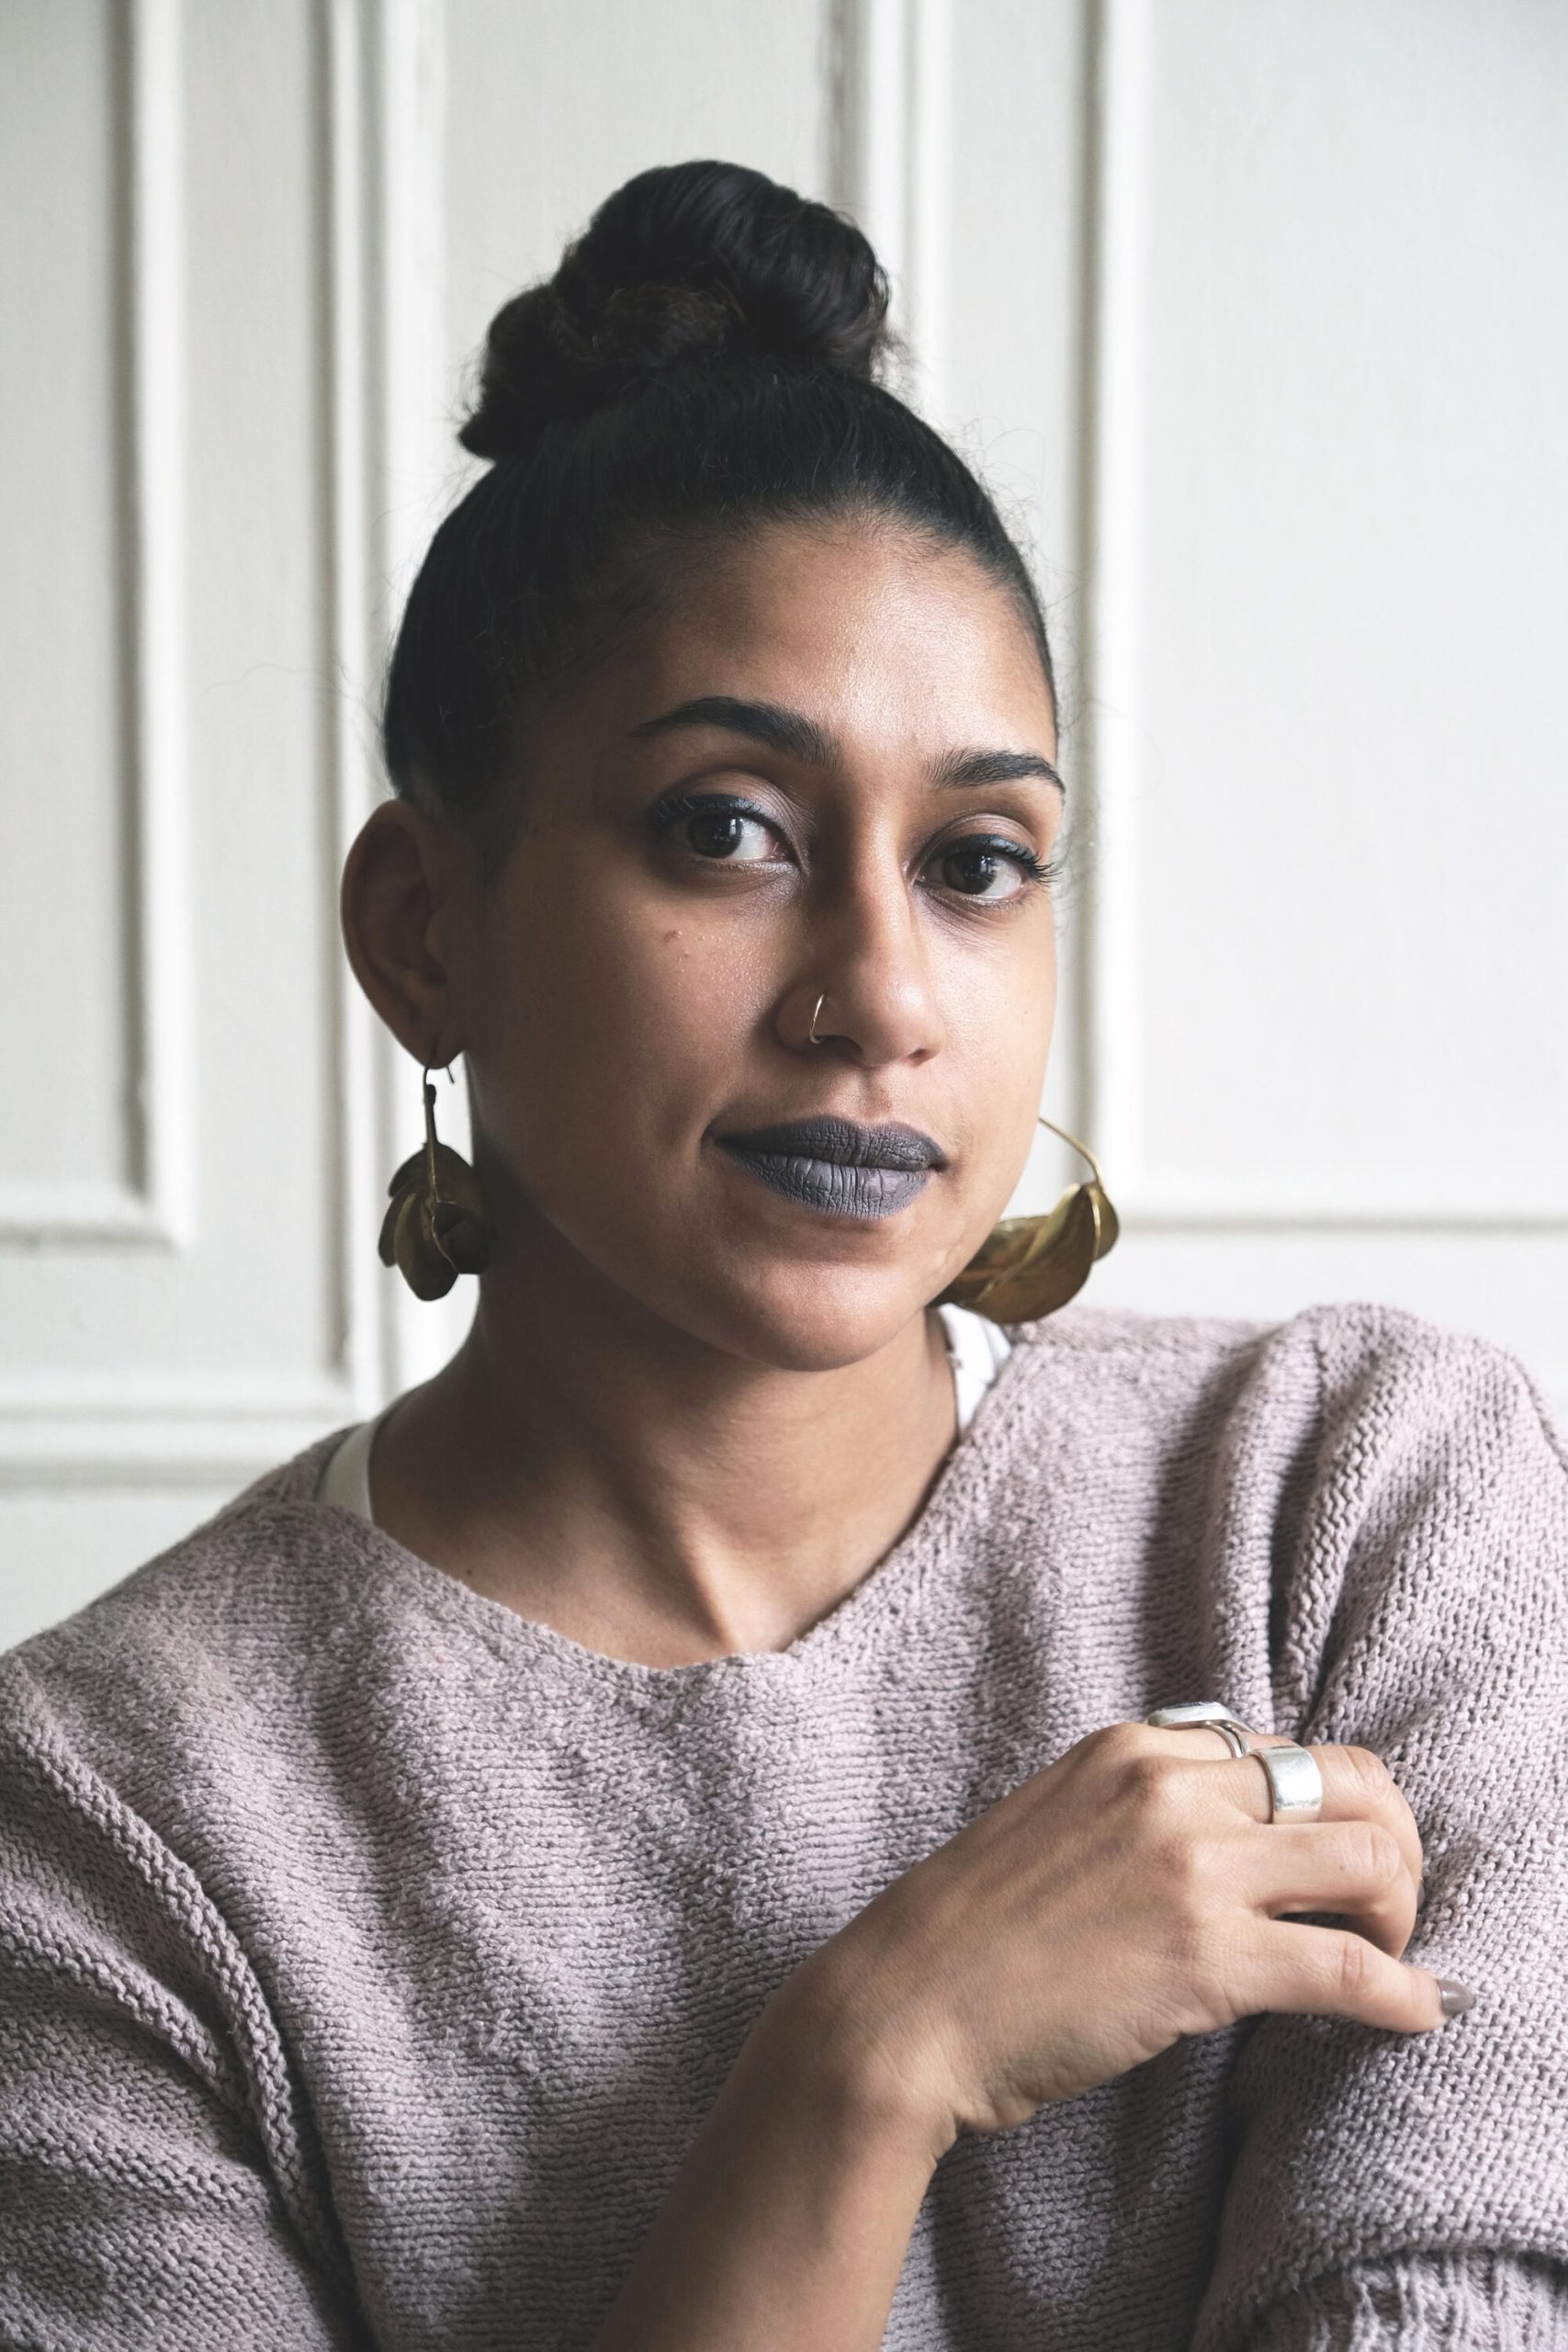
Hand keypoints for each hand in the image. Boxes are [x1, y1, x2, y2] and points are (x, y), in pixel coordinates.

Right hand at [802, 1720, 1453, 2151]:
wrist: (904, 2008)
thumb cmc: (970, 1934)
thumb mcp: (1057, 1819)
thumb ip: (1140, 1806)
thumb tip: (1229, 1833)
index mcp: (1132, 1747)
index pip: (1283, 1747)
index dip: (1330, 1809)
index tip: (1334, 1864)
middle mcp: (1170, 1786)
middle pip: (1351, 1785)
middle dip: (1391, 1847)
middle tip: (1382, 1912)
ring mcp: (1191, 1867)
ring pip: (1371, 1859)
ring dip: (1403, 1913)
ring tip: (1390, 1960)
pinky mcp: (1207, 1958)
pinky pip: (1352, 1968)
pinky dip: (1407, 1994)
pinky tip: (1423, 2013)